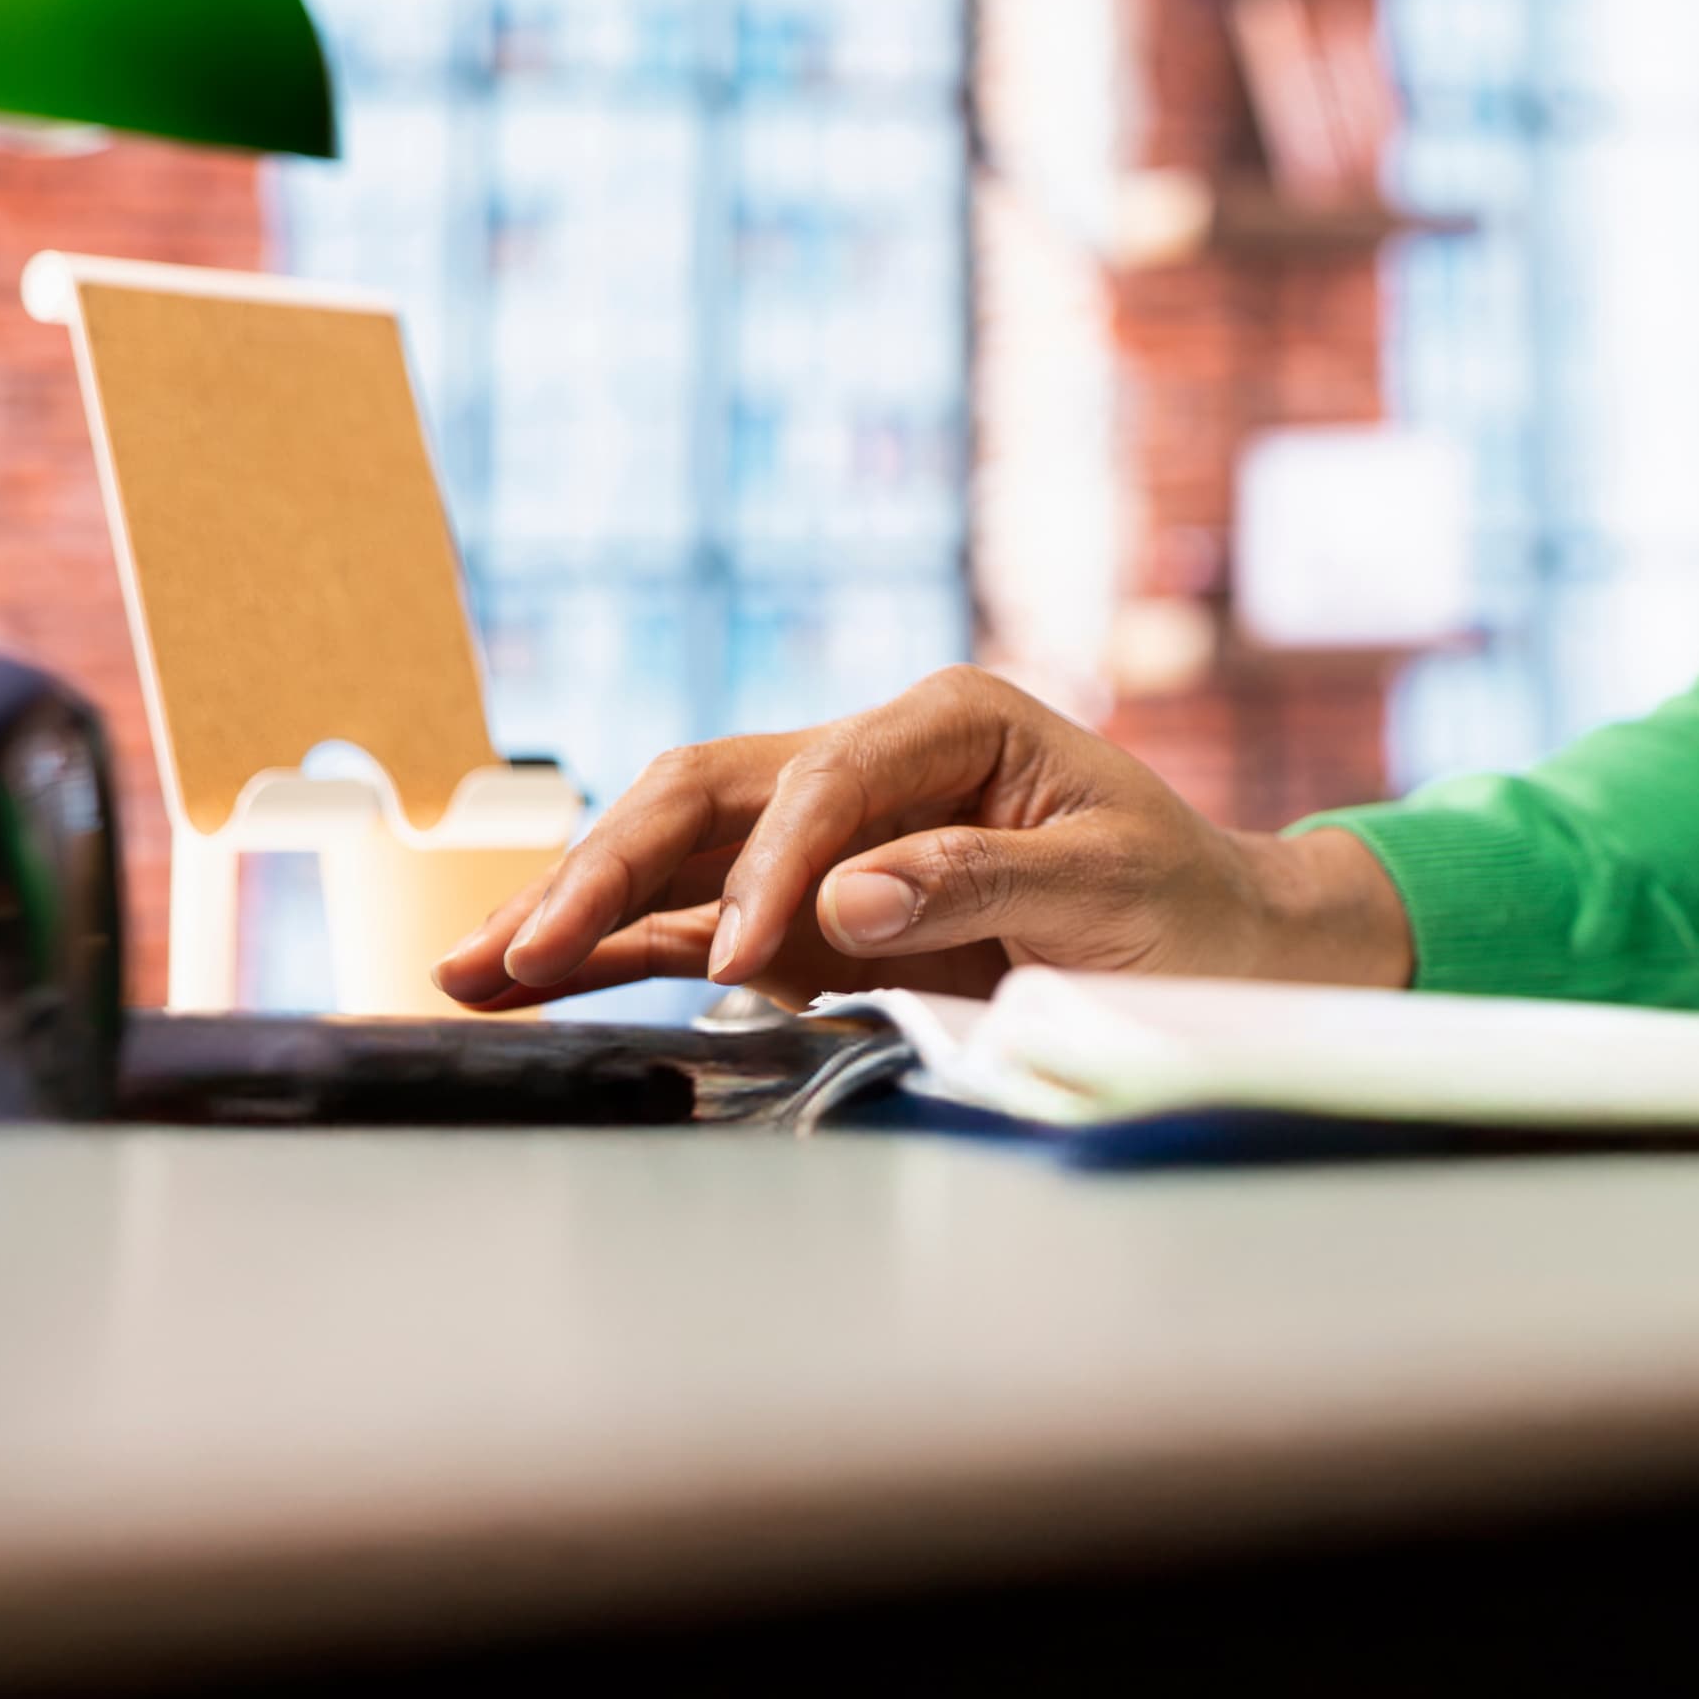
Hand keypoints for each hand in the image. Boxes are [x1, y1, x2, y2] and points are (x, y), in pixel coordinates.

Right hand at [436, 665, 1411, 1009]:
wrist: (1226, 948)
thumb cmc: (1185, 910)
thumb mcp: (1112, 892)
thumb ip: (978, 883)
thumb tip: (842, 899)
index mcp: (954, 721)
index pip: (824, 782)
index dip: (774, 871)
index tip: (743, 958)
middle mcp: (878, 757)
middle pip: (711, 793)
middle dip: (611, 869)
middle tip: (520, 949)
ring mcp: (835, 829)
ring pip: (679, 849)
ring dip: (581, 908)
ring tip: (472, 967)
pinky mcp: (815, 905)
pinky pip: (699, 919)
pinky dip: (618, 948)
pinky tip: (528, 977)